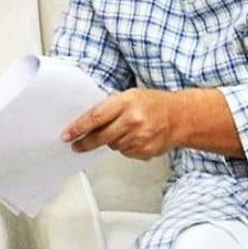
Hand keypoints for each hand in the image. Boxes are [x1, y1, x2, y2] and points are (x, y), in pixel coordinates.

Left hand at [61, 88, 177, 159]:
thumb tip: (87, 121)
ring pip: (112, 145)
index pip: (95, 117)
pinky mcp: (145, 151)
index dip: (78, 127)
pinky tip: (134, 137)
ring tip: (122, 131)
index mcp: (126, 102)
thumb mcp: (130, 96)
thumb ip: (110, 107)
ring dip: (110, 141)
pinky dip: (124, 146)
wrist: (181, 117)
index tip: (67, 135)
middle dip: (85, 142)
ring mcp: (140, 137)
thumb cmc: (154, 103)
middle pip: (100, 136)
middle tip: (76, 145)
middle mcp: (132, 120)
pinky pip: (125, 152)